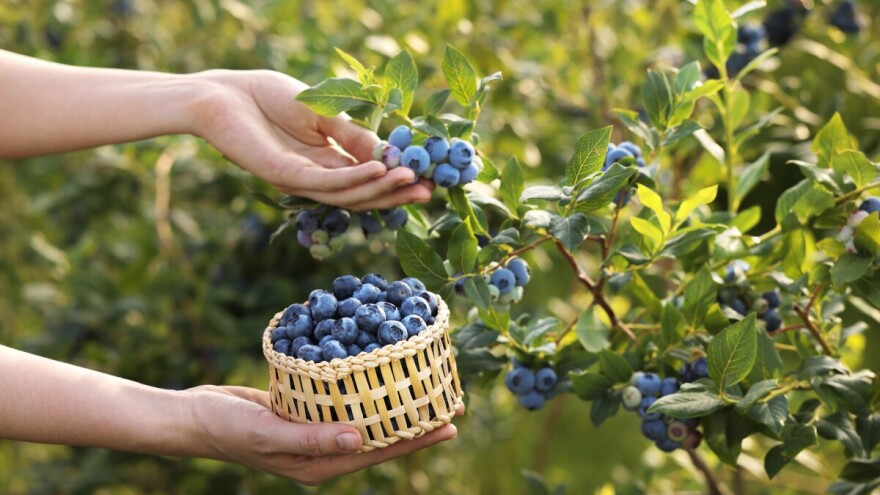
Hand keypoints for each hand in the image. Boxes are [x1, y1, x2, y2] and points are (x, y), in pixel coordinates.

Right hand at [184, 384, 460, 484]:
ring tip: (425, 387)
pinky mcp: (306, 410)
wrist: (195, 415)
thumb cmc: (228, 428)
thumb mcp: (269, 433)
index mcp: (321, 463)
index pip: (380, 451)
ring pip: (365, 415)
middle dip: (415, 421)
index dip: (416, 438)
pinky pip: (344, 400)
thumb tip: (361, 437)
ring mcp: (316, 430)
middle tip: (451, 403)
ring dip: (393, 402)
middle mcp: (324, 449)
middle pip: (380, 435)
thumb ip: (313, 438)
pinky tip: (380, 372)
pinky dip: (365, 388)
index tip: (449, 424)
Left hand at [191, 70, 433, 210]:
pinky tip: (379, 171)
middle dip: (396, 194)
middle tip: (430, 193)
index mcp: (324, 162)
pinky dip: (355, 178)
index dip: (396, 181)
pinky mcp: (285, 175)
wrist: (221, 94)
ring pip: (348, 195)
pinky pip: (327, 182)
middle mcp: (315, 178)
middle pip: (362, 195)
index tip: (428, 178)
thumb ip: (353, 134)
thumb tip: (389, 153)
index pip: (366, 179)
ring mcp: (300, 180)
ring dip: (382, 190)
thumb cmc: (267, 97)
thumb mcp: (322, 113)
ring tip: (413, 182)